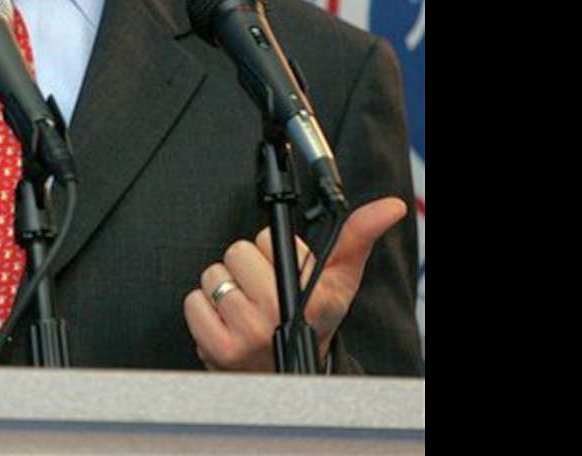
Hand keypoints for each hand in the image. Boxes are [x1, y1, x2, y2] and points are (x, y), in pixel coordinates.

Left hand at [183, 196, 406, 371]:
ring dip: (224, 287)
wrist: (293, 374)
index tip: (280, 270)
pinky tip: (225, 320)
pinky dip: (203, 308)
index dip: (270, 251)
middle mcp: (277, 315)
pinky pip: (192, 301)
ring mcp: (246, 334)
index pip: (266, 239)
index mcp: (308, 295)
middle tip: (261, 289)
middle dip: (246, 267)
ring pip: (213, 275)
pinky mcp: (217, 348)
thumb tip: (389, 206)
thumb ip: (358, 236)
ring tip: (244, 305)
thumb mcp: (340, 279)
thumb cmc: (314, 319)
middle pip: (236, 252)